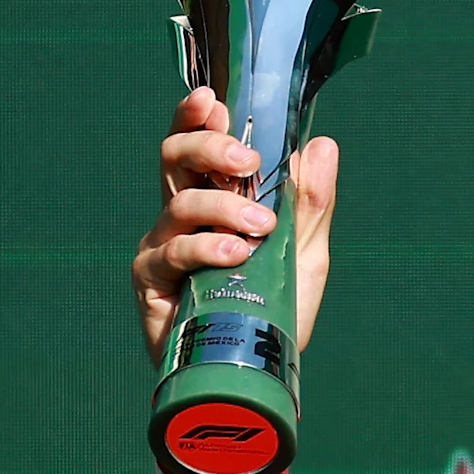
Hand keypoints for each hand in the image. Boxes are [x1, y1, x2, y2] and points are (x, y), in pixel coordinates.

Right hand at [130, 87, 339, 363]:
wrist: (255, 373)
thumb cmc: (273, 311)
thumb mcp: (304, 254)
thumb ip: (311, 202)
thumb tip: (321, 144)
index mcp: (214, 197)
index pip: (198, 143)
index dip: (196, 115)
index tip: (214, 100)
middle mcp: (182, 214)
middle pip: (175, 157)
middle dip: (207, 146)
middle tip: (247, 159)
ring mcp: (164, 244)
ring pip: (180, 202)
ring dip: (223, 206)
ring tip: (259, 228)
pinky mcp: (152, 280)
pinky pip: (173, 250)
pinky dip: (206, 247)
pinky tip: (234, 255)